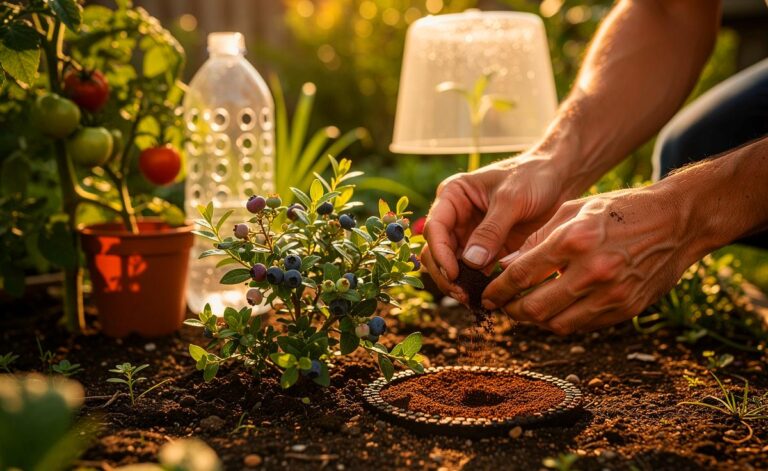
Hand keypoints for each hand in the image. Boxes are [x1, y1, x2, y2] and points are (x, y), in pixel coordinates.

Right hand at [421, 154, 566, 301]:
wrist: (560, 177)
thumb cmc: (534, 175)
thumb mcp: (512, 199)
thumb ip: (491, 230)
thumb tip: (471, 262)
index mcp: (453, 196)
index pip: (435, 228)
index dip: (440, 253)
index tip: (454, 273)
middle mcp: (457, 217)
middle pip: (437, 251)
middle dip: (445, 274)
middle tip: (461, 294)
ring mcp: (471, 235)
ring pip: (453, 265)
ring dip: (459, 284)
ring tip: (472, 300)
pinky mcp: (489, 250)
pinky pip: (476, 272)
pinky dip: (477, 286)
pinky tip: (487, 297)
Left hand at [481, 186, 699, 333]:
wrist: (677, 221)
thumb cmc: (619, 210)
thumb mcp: (573, 210)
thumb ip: (536, 239)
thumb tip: (503, 266)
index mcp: (575, 239)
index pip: (521, 275)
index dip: (497, 290)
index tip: (486, 295)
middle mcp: (592, 270)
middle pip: (534, 307)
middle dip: (511, 310)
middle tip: (501, 306)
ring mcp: (612, 294)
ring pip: (556, 324)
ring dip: (535, 320)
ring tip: (525, 309)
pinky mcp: (626, 309)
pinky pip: (582, 326)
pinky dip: (562, 321)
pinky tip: (554, 309)